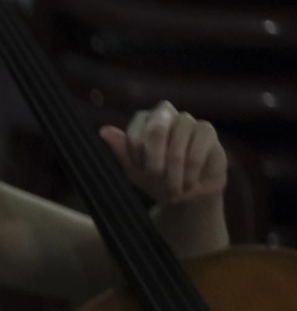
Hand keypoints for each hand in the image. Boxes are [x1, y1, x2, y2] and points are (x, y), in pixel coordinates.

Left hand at [98, 100, 226, 206]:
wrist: (187, 195)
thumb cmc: (157, 180)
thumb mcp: (134, 170)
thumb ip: (121, 151)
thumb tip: (104, 130)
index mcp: (143, 122)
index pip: (136, 130)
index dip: (137, 154)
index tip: (141, 171)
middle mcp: (164, 116)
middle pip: (157, 127)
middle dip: (154, 156)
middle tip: (155, 176)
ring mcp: (186, 121)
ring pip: (180, 135)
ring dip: (175, 166)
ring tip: (173, 188)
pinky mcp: (206, 130)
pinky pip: (199, 141)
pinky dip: (192, 166)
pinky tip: (189, 182)